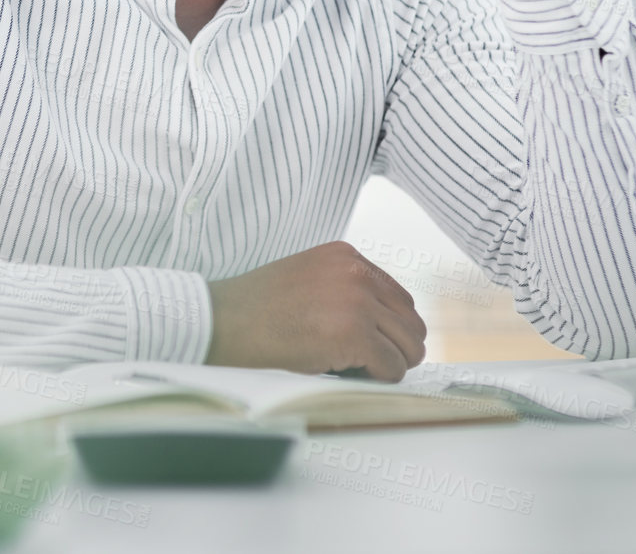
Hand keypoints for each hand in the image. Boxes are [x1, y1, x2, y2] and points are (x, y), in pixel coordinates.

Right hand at [204, 241, 427, 380]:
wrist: (224, 322)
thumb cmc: (256, 310)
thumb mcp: (307, 280)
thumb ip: (344, 290)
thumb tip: (383, 327)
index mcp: (347, 257)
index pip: (399, 298)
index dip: (390, 328)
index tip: (373, 345)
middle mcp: (357, 272)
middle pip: (411, 321)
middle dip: (396, 348)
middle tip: (369, 365)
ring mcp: (358, 301)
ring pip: (407, 346)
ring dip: (388, 364)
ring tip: (355, 369)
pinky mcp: (354, 332)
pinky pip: (391, 367)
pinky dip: (378, 379)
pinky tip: (348, 375)